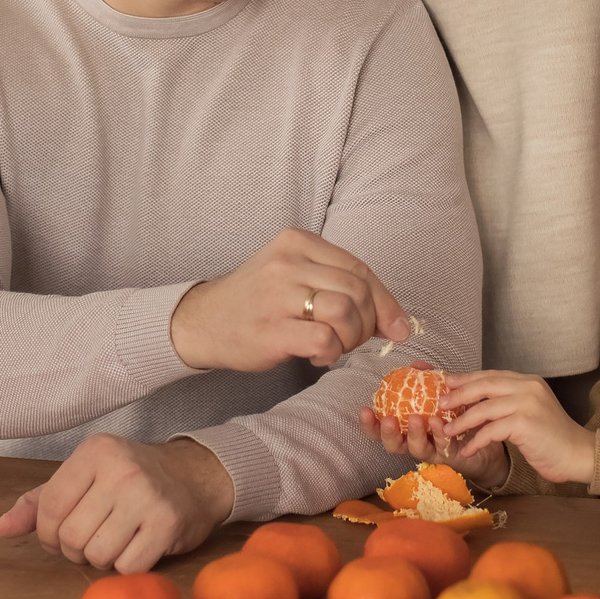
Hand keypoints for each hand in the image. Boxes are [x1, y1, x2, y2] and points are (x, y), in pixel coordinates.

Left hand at [0, 433, 232, 573]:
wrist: (195, 477)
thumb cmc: (131, 479)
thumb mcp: (84, 477)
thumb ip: (40, 502)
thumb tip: (0, 528)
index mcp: (94, 452)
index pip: (50, 507)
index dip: (48, 534)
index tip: (61, 536)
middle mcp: (121, 469)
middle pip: (72, 536)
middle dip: (75, 550)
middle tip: (93, 539)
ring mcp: (146, 496)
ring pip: (97, 555)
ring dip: (102, 560)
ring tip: (117, 541)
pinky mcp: (168, 524)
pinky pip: (128, 567)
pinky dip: (128, 567)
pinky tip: (138, 547)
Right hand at [171, 229, 411, 373]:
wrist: (202, 322)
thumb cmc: (256, 301)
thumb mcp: (293, 274)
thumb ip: (338, 285)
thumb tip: (394, 319)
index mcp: (298, 242)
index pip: (360, 268)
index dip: (385, 301)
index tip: (397, 326)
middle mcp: (289, 262)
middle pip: (358, 291)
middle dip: (367, 323)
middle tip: (350, 340)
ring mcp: (279, 295)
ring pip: (346, 312)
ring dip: (350, 338)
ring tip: (332, 346)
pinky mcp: (273, 329)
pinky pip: (325, 340)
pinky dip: (331, 353)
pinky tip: (316, 356)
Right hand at [355, 369, 507, 486]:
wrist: (484, 432)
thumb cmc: (455, 414)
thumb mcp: (439, 393)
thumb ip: (427, 380)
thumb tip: (415, 364)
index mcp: (407, 429)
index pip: (381, 430)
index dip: (370, 425)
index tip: (364, 410)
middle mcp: (415, 443)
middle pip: (394, 446)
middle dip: (387, 435)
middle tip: (388, 421)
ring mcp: (433, 451)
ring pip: (417, 449)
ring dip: (414, 434)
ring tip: (416, 419)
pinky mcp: (451, 455)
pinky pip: (443, 446)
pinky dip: (440, 434)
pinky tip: (438, 423)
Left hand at [437, 371, 595, 485]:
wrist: (578, 454)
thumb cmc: (552, 437)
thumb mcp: (530, 411)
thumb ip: (509, 403)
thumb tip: (476, 403)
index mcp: (528, 381)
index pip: (492, 375)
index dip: (468, 379)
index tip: (448, 384)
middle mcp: (528, 387)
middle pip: (485, 385)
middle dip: (459, 394)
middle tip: (441, 404)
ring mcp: (527, 403)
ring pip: (484, 408)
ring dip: (463, 421)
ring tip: (448, 431)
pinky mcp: (525, 423)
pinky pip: (491, 430)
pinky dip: (476, 441)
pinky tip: (467, 449)